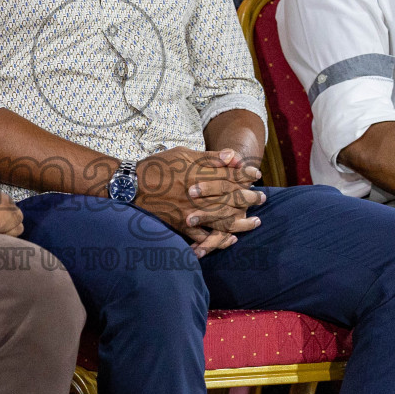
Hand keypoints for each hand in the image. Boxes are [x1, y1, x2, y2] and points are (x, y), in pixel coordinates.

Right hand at [134, 147, 263, 253]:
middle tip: (263, 198)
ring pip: (221, 218)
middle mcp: (197, 194)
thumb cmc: (157, 166)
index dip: (245, 174)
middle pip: (229, 197)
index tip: (256, 174)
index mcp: (197, 174)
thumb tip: (233, 156)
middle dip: (249, 197)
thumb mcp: (181, 154)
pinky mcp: (181, 224)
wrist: (131, 187)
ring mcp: (190, 211)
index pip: (229, 174)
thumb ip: (208, 157)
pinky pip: (202, 236)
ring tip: (255, 222)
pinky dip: (217, 239)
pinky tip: (230, 239)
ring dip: (241, 221)